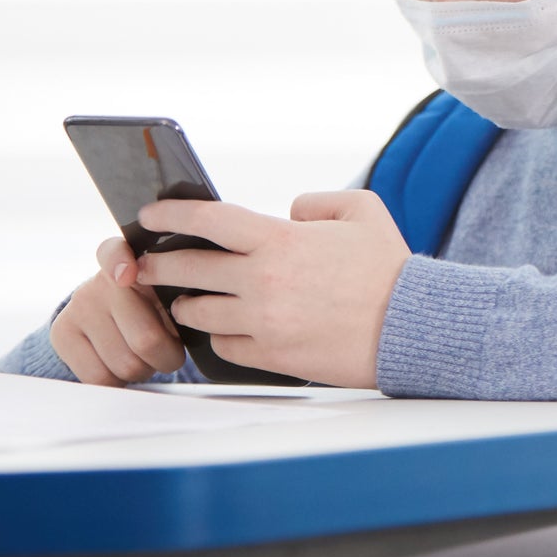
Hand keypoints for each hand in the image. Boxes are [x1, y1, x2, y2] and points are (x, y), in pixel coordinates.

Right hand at [50, 237, 186, 385]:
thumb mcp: (174, 294)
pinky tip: (122, 366)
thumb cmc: (156, 306)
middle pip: (145, 340)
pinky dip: (119, 382)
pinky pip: (99, 377)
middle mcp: (101, 280)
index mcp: (137, 261)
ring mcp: (78, 306)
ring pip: (125, 364)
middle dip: (167, 358)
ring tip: (146, 358)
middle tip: (168, 354)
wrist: (108, 315)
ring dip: (145, 371)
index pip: (117, 253)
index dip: (121, 263)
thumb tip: (187, 318)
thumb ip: (181, 299)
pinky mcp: (62, 333)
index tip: (127, 274)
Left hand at [135, 191, 411, 387]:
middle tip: (146, 264)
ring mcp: (263, 321)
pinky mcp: (270, 355)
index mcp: (281, 240)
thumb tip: (288, 213)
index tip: (149, 215)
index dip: (170, 214)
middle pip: (186, 268)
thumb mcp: (363, 210)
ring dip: (186, 303)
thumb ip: (317, 202)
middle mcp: (263, 280)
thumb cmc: (390, 268)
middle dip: (158, 264)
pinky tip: (223, 329)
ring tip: (186, 299)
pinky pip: (222, 346)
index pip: (207, 220)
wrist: (410, 327)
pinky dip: (218, 336)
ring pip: (196, 312)